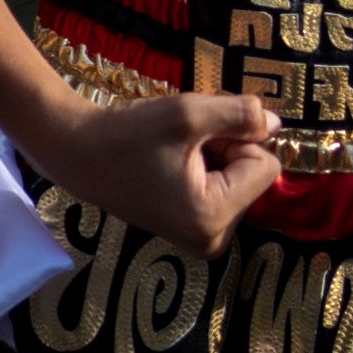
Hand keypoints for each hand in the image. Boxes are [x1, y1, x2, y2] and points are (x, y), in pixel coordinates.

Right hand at [36, 87, 280, 252]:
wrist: (76, 152)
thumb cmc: (125, 134)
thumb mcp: (187, 113)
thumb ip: (241, 116)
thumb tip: (275, 124)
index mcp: (212, 217)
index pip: (265, 166)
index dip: (237, 139)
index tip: (195, 137)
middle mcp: (212, 239)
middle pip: (253, 176)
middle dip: (227, 149)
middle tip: (182, 143)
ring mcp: (201, 239)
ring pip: (238, 180)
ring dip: (215, 156)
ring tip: (172, 153)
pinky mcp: (192, 232)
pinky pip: (221, 191)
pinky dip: (205, 169)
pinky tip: (170, 164)